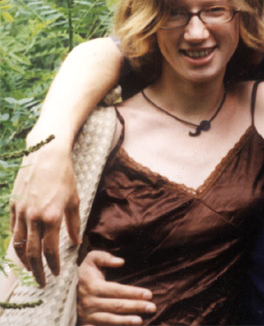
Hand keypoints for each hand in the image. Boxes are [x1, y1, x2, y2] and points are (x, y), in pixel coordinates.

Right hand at [9, 137, 79, 285]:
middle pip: (33, 252)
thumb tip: (75, 242)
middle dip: (37, 270)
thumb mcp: (74, 200)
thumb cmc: (64, 178)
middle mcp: (33, 218)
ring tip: (30, 272)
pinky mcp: (13, 207)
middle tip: (41, 282)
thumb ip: (74, 224)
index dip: (54, 264)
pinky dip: (16, 245)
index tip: (57, 274)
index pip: (51, 249)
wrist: (45, 157)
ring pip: (19, 245)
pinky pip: (13, 232)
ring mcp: (21, 213)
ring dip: (24, 262)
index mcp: (51, 217)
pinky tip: (22, 253)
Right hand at [77, 251, 154, 324]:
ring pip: (109, 319)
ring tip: (140, 321)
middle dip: (135, 306)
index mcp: (93, 286)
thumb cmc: (85, 274)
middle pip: (116, 306)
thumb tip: (121, 261)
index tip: (149, 294)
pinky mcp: (86, 324)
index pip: (117, 290)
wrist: (64, 291)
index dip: (133, 293)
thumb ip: (104, 257)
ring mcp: (87, 315)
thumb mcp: (91, 260)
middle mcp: (90, 302)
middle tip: (152, 307)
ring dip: (125, 321)